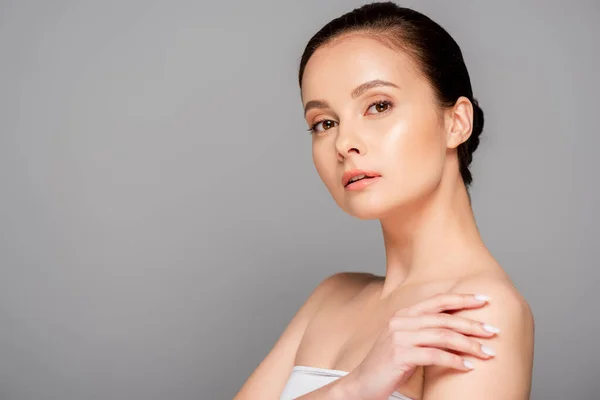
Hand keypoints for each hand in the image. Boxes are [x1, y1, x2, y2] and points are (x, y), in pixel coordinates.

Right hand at [344, 293, 499, 399]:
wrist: (362, 384)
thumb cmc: (389, 365)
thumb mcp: (406, 342)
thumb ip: (425, 332)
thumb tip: (459, 330)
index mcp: (403, 314)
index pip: (437, 301)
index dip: (462, 298)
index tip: (485, 300)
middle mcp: (400, 321)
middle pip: (444, 318)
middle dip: (472, 324)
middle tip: (494, 331)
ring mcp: (398, 337)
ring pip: (443, 336)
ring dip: (469, 344)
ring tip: (487, 352)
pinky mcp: (399, 355)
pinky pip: (434, 355)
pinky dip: (455, 361)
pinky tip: (468, 367)